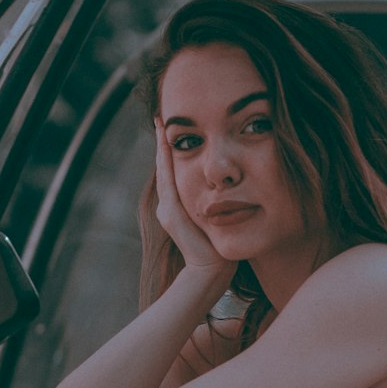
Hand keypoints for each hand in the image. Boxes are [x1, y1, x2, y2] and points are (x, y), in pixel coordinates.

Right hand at [154, 118, 235, 280]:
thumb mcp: (216, 218)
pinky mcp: (171, 213)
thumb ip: (213, 203)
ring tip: (162, 125)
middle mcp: (169, 205)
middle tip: (161, 118)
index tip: (171, 127)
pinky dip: (166, 162)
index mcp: (179, 206)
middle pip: (165, 167)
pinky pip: (169, 181)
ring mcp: (167, 209)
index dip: (171, 149)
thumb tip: (226, 186)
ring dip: (162, 147)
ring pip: (164, 170)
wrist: (212, 269)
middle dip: (163, 142)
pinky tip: (167, 145)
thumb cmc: (219, 247)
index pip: (173, 170)